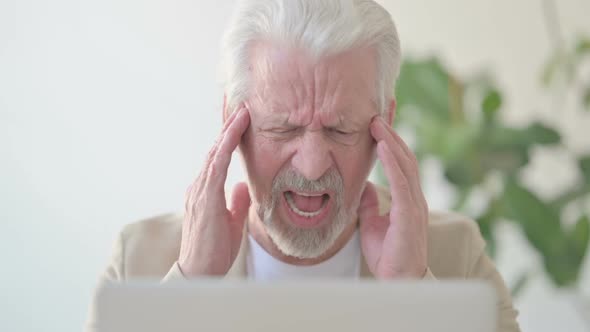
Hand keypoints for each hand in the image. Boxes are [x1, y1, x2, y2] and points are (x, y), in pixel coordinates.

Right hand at [178, 107, 250, 276]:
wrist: (199, 272)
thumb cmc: (213, 251)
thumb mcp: (231, 222)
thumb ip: (235, 203)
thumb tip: (242, 186)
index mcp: (206, 192)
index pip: (218, 159)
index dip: (228, 140)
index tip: (240, 122)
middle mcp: (199, 187)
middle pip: (215, 150)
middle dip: (228, 128)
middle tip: (241, 107)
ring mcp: (200, 191)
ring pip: (215, 153)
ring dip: (228, 132)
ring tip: (240, 113)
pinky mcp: (205, 198)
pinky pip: (216, 167)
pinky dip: (224, 148)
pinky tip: (232, 134)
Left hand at [358, 116, 428, 278]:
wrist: (399, 281)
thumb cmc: (388, 255)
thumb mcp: (371, 223)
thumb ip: (370, 203)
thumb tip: (364, 186)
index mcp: (406, 198)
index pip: (399, 162)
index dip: (390, 140)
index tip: (379, 120)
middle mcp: (414, 197)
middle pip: (404, 157)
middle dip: (391, 133)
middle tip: (378, 111)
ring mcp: (414, 204)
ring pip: (405, 164)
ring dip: (391, 141)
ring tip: (377, 122)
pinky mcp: (409, 214)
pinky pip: (402, 181)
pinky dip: (392, 161)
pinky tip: (382, 145)